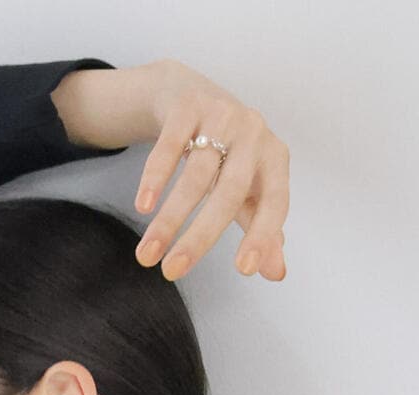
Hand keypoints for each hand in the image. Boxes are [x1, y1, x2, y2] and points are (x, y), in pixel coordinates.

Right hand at [133, 60, 288, 282]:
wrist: (194, 97)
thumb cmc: (227, 155)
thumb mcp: (249, 189)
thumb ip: (262, 230)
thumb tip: (276, 273)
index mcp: (275, 159)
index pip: (275, 202)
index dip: (262, 235)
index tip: (244, 269)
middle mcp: (254, 134)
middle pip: (229, 192)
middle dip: (199, 236)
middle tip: (172, 272)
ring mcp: (221, 115)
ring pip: (195, 175)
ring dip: (168, 219)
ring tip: (147, 253)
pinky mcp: (187, 105)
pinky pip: (169, 146)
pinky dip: (155, 178)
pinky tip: (142, 206)